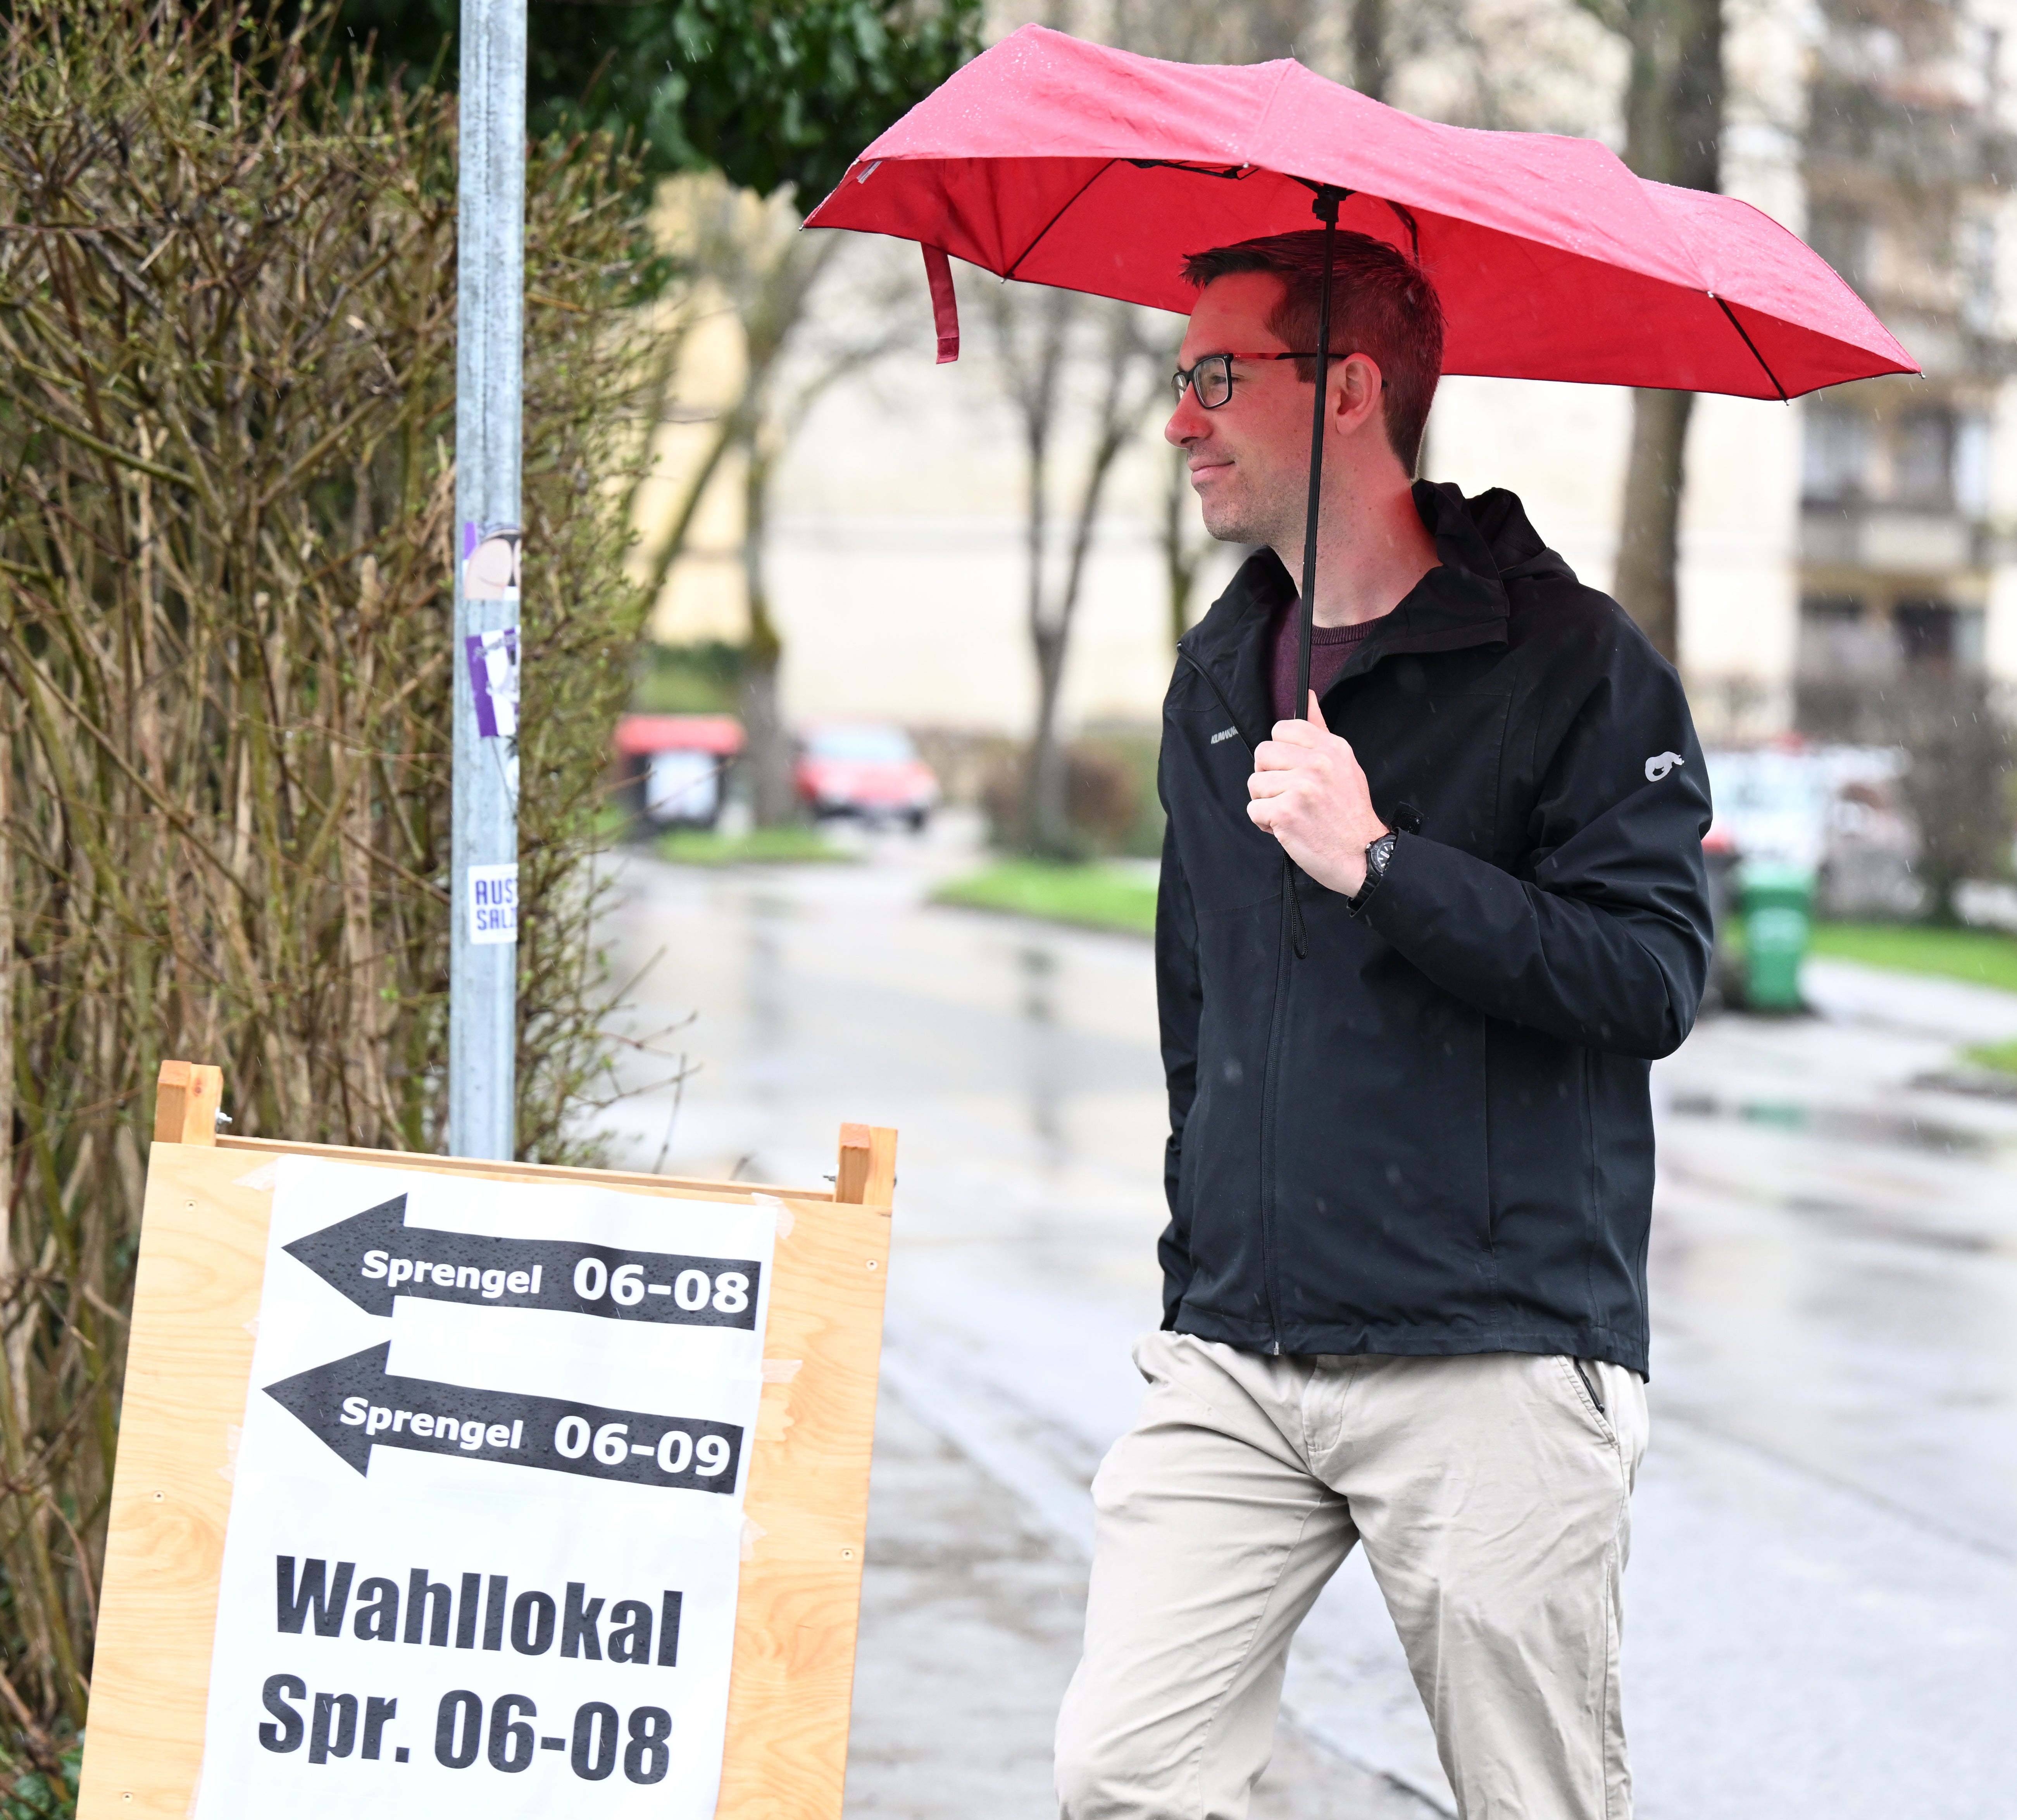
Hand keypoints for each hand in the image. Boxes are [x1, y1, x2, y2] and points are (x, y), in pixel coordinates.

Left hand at [1247, 691, 1388, 895]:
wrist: (1363, 856)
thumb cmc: (1349, 813)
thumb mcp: (1344, 764)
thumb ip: (1319, 731)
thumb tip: (1307, 696)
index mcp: (1331, 748)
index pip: (1281, 730)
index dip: (1280, 754)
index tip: (1292, 771)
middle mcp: (1317, 764)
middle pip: (1262, 754)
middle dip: (1269, 778)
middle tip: (1290, 795)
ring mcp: (1301, 788)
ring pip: (1255, 784)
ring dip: (1267, 803)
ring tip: (1292, 813)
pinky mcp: (1286, 813)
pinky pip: (1254, 809)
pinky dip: (1266, 823)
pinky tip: (1288, 828)